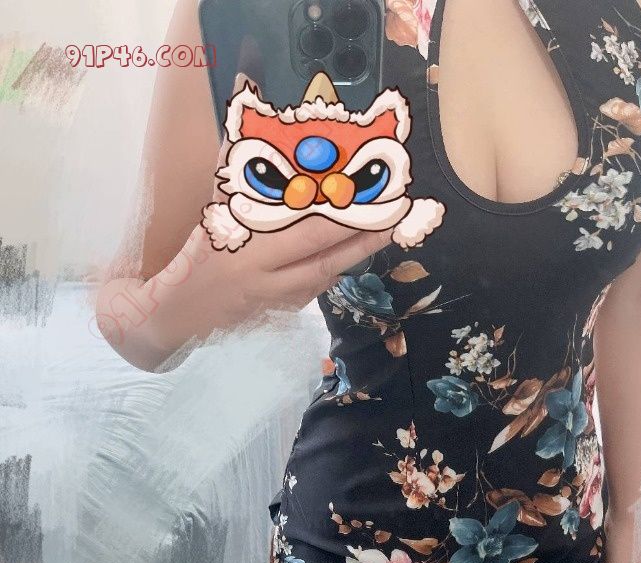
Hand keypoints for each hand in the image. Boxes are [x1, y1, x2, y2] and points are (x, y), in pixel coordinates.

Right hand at [138, 72, 393, 365]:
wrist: (178, 313)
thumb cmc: (196, 252)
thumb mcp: (214, 210)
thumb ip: (235, 166)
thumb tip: (248, 105)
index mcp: (241, 238)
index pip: (294, 219)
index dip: (332, 205)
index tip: (361, 188)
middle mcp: (260, 270)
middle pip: (319, 247)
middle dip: (360, 230)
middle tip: (394, 211)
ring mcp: (273, 295)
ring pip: (323, 272)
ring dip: (356, 253)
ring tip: (386, 231)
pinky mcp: (279, 311)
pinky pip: (313, 288)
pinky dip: (334, 269)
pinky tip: (354, 254)